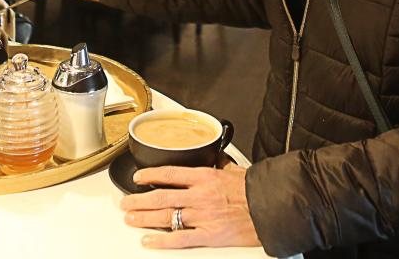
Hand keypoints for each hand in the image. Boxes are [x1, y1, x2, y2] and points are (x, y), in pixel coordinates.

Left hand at [120, 164, 260, 249]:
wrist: (272, 207)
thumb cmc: (255, 190)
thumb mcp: (235, 170)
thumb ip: (220, 165)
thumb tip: (216, 157)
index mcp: (205, 177)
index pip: (170, 174)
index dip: (149, 175)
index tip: (138, 177)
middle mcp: (200, 196)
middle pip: (161, 197)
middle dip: (139, 200)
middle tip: (126, 203)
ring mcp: (202, 217)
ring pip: (166, 217)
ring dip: (145, 218)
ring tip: (130, 218)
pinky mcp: (209, 236)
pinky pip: (181, 239)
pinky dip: (162, 241)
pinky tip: (149, 240)